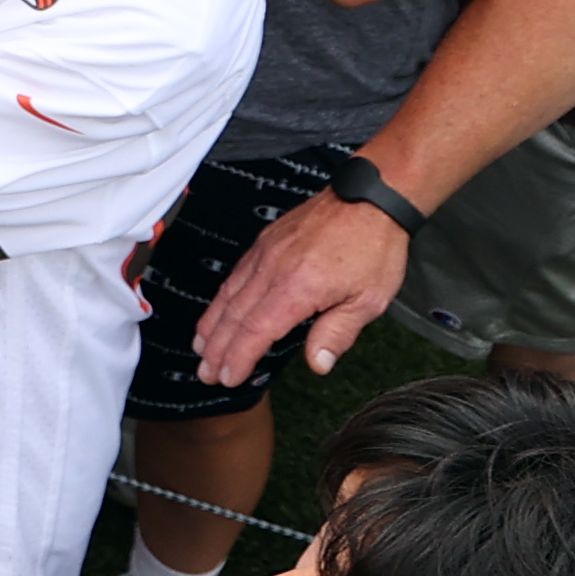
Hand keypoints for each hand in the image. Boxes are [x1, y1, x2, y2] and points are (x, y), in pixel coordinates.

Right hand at [190, 189, 411, 384]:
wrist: (371, 199)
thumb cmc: (373, 245)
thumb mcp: (368, 300)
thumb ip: (337, 334)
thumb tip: (318, 364)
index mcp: (299, 287)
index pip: (256, 331)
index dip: (238, 357)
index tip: (228, 376)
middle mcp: (275, 268)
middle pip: (235, 316)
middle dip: (216, 348)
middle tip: (207, 372)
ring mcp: (267, 252)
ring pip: (229, 294)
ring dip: (212, 325)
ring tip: (202, 348)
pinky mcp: (266, 241)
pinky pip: (236, 274)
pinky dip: (221, 297)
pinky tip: (219, 310)